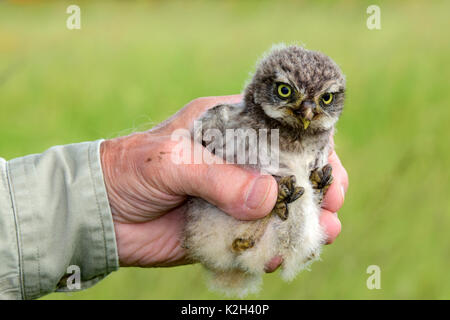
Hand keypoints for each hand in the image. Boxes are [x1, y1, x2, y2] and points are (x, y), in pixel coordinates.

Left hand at [100, 95, 347, 270]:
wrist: (102, 215)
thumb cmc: (130, 171)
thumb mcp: (170, 162)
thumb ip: (217, 178)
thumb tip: (268, 198)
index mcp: (227, 127)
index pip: (281, 129)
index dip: (310, 145)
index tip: (327, 167)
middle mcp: (236, 161)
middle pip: (290, 169)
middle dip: (316, 185)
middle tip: (333, 203)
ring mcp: (233, 196)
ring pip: (281, 206)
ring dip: (305, 219)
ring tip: (323, 233)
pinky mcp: (226, 228)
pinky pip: (260, 237)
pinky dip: (276, 246)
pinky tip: (283, 255)